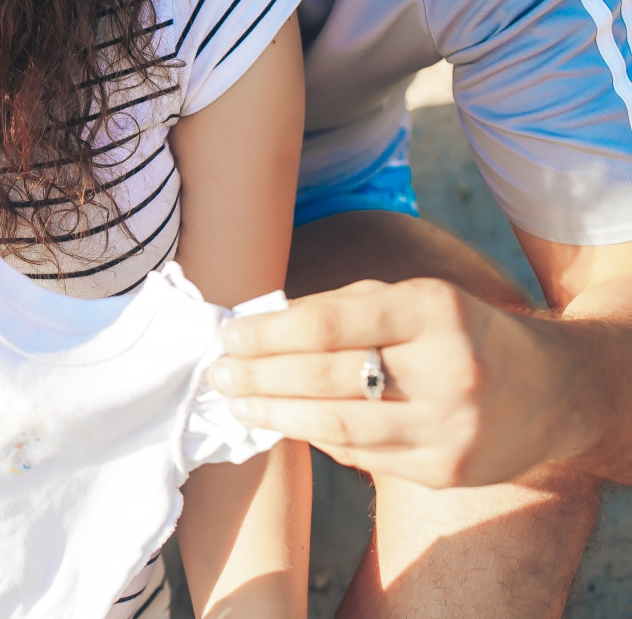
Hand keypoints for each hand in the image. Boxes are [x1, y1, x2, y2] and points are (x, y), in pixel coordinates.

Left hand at [209, 278, 591, 487]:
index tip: (228, 337)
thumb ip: (341, 309)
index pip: (330, 323)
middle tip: (218, 375)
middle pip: (326, 377)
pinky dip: (317, 438)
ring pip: (337, 426)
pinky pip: (361, 456)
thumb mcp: (414, 300)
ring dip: (275, 416)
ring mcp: (449, 428)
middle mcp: (447, 370)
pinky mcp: (445, 471)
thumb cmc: (460, 333)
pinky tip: (288, 425)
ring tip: (237, 406)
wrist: (554, 391)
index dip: (268, 333)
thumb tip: (259, 329)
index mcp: (434, 311)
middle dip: (259, 377)